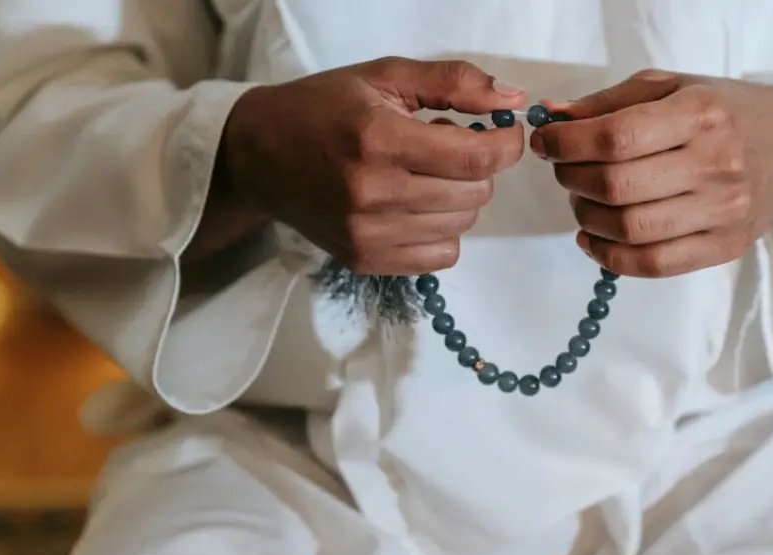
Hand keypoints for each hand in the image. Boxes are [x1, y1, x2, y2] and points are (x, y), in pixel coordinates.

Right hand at [217, 57, 526, 274]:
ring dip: (458, 198)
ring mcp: (368, 233)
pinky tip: (417, 205)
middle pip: (474, 194)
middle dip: (476, 168)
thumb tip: (513, 100)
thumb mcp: (385, 76)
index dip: (505, 146)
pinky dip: (442, 231)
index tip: (503, 133)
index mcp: (380, 140)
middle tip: (446, 147)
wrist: (259, 155)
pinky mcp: (365, 259)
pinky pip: (440, 256)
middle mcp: (374, 193)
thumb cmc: (325, 108)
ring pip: (461, 225)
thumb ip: (454, 83)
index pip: (476, 159)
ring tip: (423, 174)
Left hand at [530, 70, 772, 277]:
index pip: (616, 137)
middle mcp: (716, 164)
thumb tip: (553, 119)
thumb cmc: (723, 113)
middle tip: (565, 170)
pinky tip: (593, 239)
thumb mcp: (671, 88)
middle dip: (573, 179)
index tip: (546, 143)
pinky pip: (653, 265)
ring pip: (630, 229)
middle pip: (617, 186)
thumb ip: (609, 103)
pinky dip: (610, 257)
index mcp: (701, 114)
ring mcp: (723, 211)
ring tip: (582, 201)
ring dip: (586, 218)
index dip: (567, 144)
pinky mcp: (724, 248)